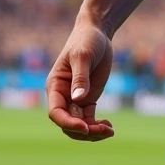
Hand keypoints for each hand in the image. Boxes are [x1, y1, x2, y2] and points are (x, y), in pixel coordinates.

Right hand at [46, 20, 114, 140]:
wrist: (97, 32)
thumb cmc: (86, 40)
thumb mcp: (83, 56)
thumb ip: (80, 78)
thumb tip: (77, 99)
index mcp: (55, 86)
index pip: (56, 112)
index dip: (68, 123)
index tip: (84, 126)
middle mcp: (63, 96)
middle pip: (68, 123)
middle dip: (83, 131)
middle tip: (103, 130)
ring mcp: (75, 99)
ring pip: (79, 125)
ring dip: (92, 132)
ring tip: (109, 131)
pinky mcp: (88, 99)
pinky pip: (89, 119)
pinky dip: (97, 126)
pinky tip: (109, 127)